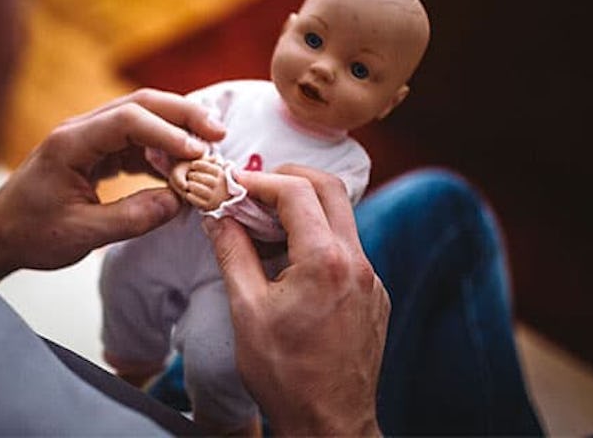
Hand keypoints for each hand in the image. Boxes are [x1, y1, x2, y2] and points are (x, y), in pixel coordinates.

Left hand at [0, 88, 225, 282]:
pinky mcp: (98, 153)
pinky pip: (138, 142)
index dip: (167, 132)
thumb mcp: (82, 233)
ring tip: (209, 150)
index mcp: (70, 142)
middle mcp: (81, 130)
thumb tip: (180, 202)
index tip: (198, 152)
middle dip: (183, 115)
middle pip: (140, 105)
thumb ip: (132, 218)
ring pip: (143, 120)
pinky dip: (164, 152)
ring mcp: (90, 139)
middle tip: (219, 133)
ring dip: (177, 131)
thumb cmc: (31, 233)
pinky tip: (182, 169)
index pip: (127, 120)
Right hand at [201, 164, 389, 435]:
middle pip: (330, 190)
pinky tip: (290, 263)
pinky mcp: (374, 295)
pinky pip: (348, 249)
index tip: (235, 185)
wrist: (330, 423)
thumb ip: (233, 253)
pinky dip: (318, 239)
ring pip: (341, 219)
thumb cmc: (286, 375)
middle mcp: (357, 262)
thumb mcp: (246, 310)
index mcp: (325, 261)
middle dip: (290, 179)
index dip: (261, 180)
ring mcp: (371, 279)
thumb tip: (218, 217)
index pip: (296, 192)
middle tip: (255, 190)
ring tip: (266, 228)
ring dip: (304, 211)